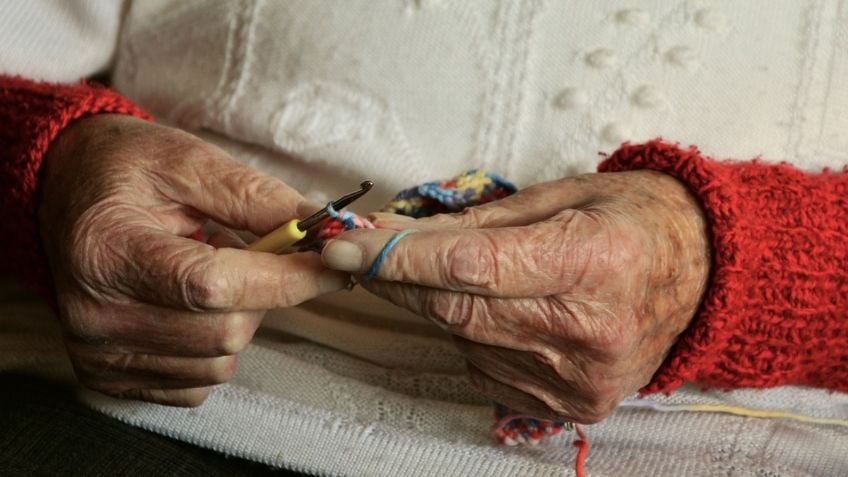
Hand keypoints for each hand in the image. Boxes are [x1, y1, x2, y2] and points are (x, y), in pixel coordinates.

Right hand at [38, 115, 348, 405]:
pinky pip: (197, 383)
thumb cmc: (126, 170)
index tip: (333, 263)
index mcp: (109, 250)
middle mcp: (96, 313)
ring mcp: (100, 352)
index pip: (214, 285)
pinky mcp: (110, 375)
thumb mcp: (188, 161)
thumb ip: (255, 197)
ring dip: (239, 318)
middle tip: (254, 254)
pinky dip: (214, 347)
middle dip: (264, 293)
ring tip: (211, 272)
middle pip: (225, 331)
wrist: (67, 192)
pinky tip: (192, 306)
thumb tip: (322, 229)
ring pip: (219, 361)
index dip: (285, 278)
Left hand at [322, 171, 708, 422]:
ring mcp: (582, 377)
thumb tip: (398, 234)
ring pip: (466, 343)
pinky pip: (487, 369)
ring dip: (440, 308)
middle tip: (368, 254)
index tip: (350, 247)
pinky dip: (474, 338)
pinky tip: (500, 311)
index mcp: (595, 261)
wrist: (703, 276)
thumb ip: (477, 222)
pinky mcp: (575, 405)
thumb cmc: (634, 221)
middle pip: (459, 312)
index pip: (472, 267)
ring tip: (461, 275)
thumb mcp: (561, 196)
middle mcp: (591, 331)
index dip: (401, 259)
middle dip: (401, 283)